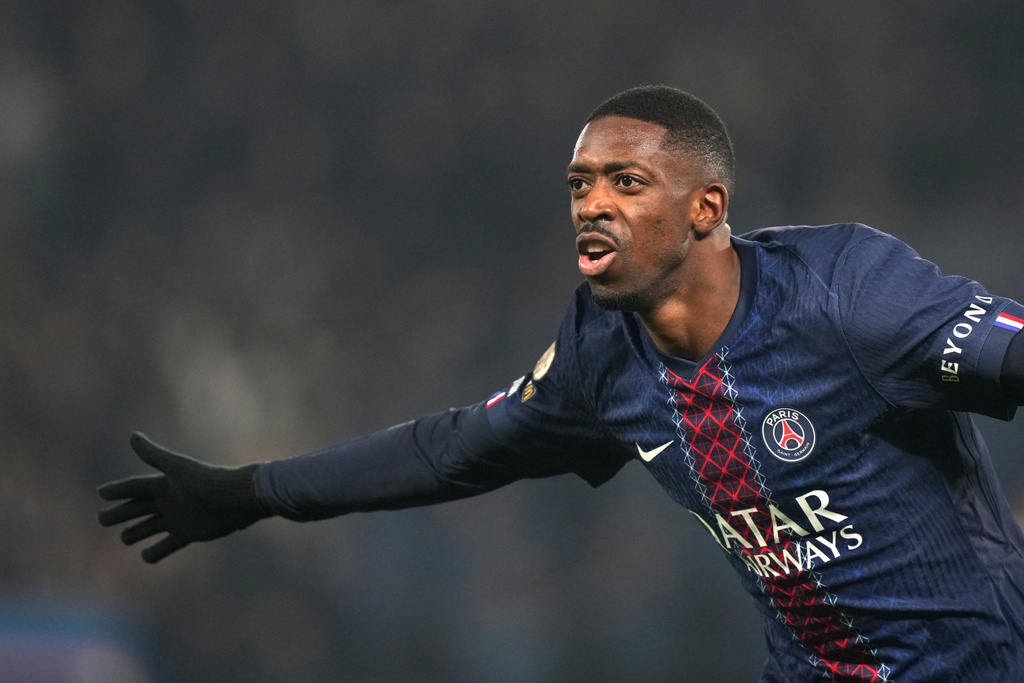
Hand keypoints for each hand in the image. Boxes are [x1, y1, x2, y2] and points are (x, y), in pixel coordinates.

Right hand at [98, 432, 268, 562]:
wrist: (236, 499)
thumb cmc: (207, 481)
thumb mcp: (177, 468)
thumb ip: (154, 455)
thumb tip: (132, 436)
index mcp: (165, 484)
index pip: (135, 487)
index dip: (118, 490)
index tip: (101, 492)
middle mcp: (170, 501)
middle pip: (138, 508)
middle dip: (120, 513)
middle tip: (101, 519)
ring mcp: (178, 518)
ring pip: (151, 526)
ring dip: (137, 532)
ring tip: (124, 538)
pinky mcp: (189, 533)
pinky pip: (169, 544)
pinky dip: (156, 551)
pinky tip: (145, 556)